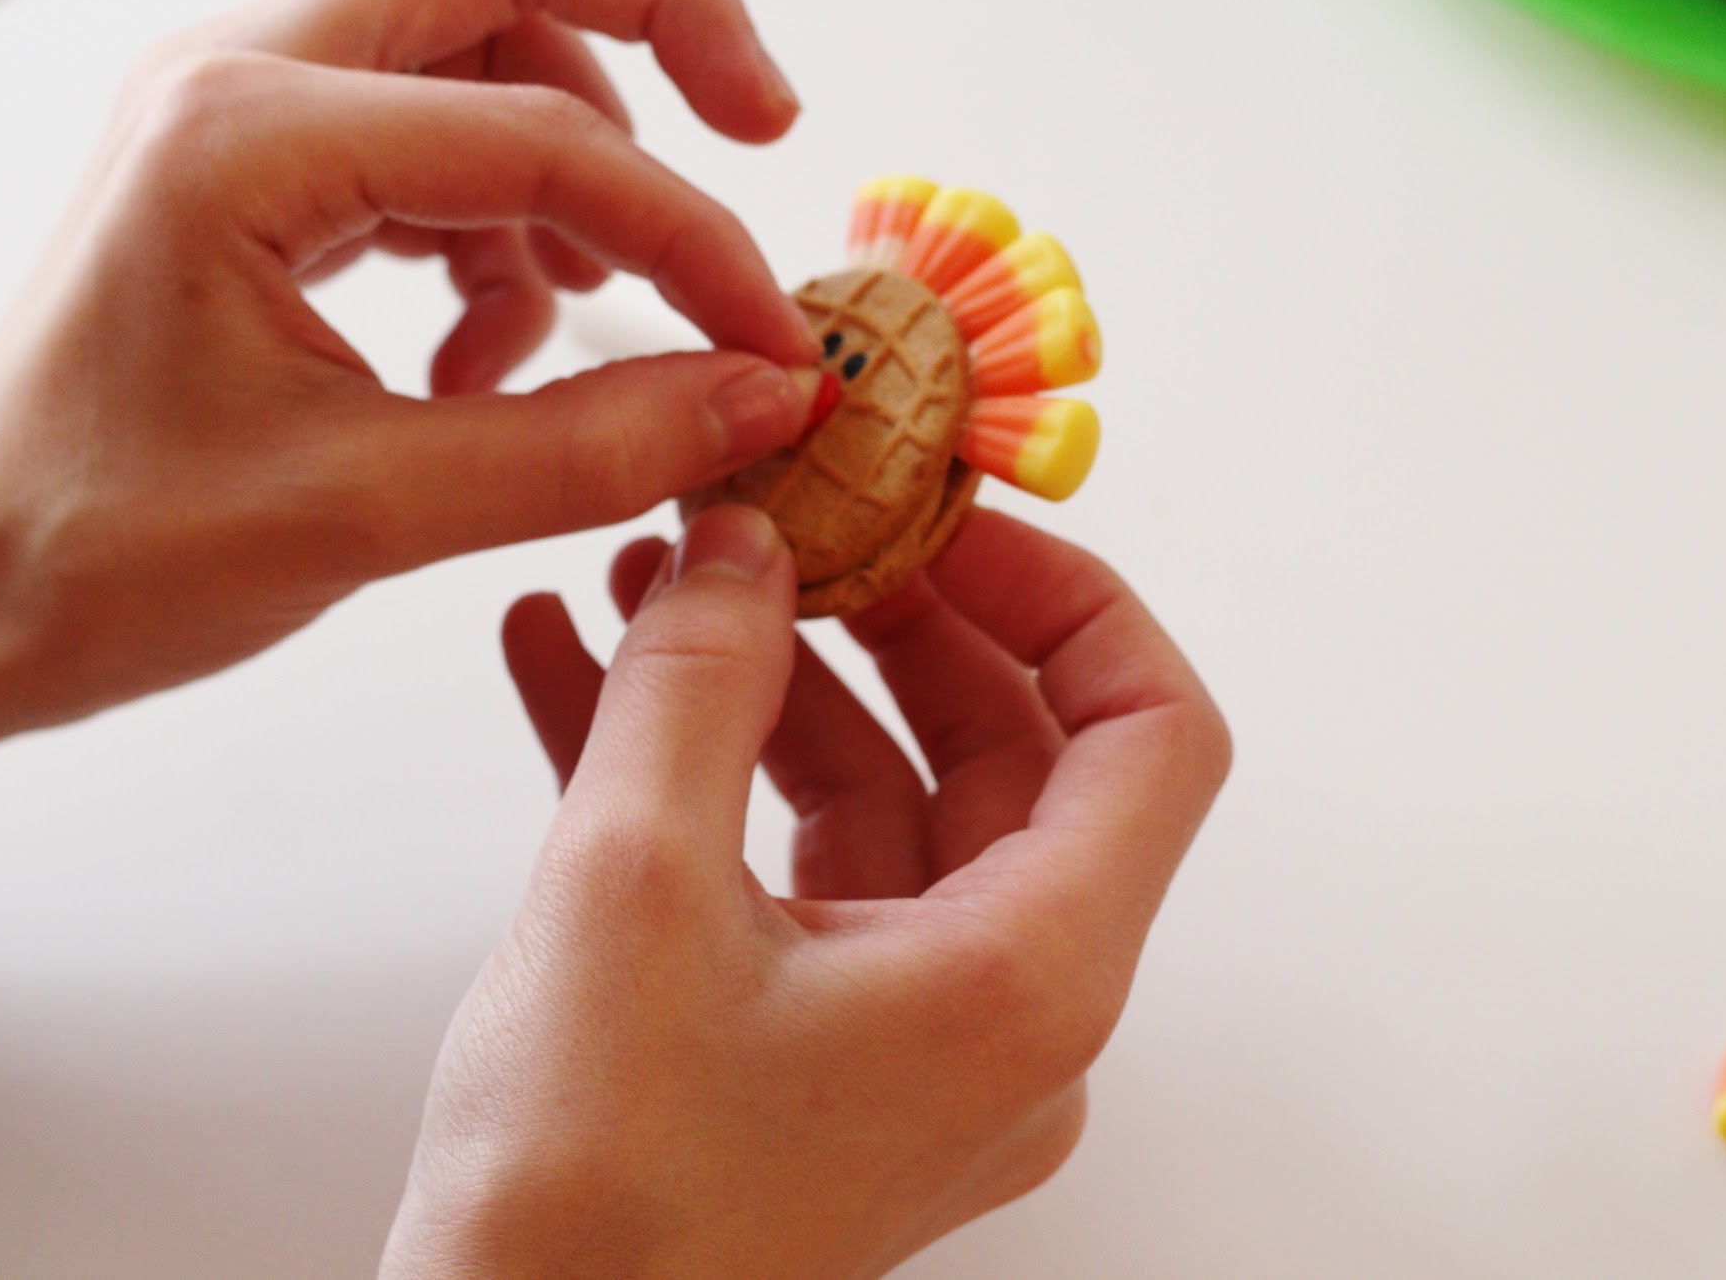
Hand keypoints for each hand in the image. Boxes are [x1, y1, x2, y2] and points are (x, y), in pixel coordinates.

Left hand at [0, 0, 823, 819]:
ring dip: (569, 170)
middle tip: (762, 123)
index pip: (542, 135)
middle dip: (658, 26)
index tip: (771, 342)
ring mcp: (247, 113)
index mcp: (244, 133)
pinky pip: (435, 145)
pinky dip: (499, 235)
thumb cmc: (98, 553)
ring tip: (567, 326)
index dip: (688, 239)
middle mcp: (240, 76)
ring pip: (480, 54)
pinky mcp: (264, 174)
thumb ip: (585, 449)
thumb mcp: (366, 513)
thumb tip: (757, 396)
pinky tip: (480, 366)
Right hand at [380, 506, 1230, 1278]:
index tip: (938, 517)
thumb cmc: (590, 1208)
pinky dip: (703, 773)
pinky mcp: (814, 1048)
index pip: (1150, 734)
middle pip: (1000, 754)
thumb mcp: (629, 886)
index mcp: (1027, 976)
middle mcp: (1001, 1009)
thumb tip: (742, 546)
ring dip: (763, 685)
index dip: (1063, 597)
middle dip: (881, 619)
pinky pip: (789, 870)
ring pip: (877, 803)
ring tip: (648, 581)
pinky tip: (575, 676)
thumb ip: (697, 683)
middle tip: (783, 526)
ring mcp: (910, 1036)